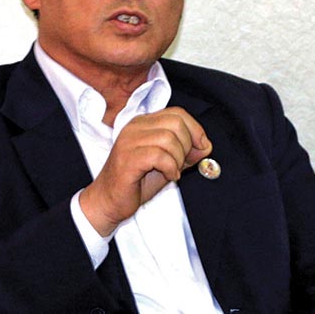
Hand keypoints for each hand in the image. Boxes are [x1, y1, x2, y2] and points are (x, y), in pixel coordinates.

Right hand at [79, 107, 211, 235]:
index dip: (195, 129)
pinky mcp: (128, 158)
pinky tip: (168, 176)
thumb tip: (206, 146)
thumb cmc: (136, 182)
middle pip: (176, 123)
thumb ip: (185, 152)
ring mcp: (129, 141)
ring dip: (178, 159)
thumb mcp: (167, 163)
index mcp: (143, 123)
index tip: (201, 148)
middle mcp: (134, 127)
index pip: (177, 113)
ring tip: (171, 171)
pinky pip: (159, 156)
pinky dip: (170, 168)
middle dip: (187, 146)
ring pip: (169, 139)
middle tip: (181, 164)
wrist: (109, 201)